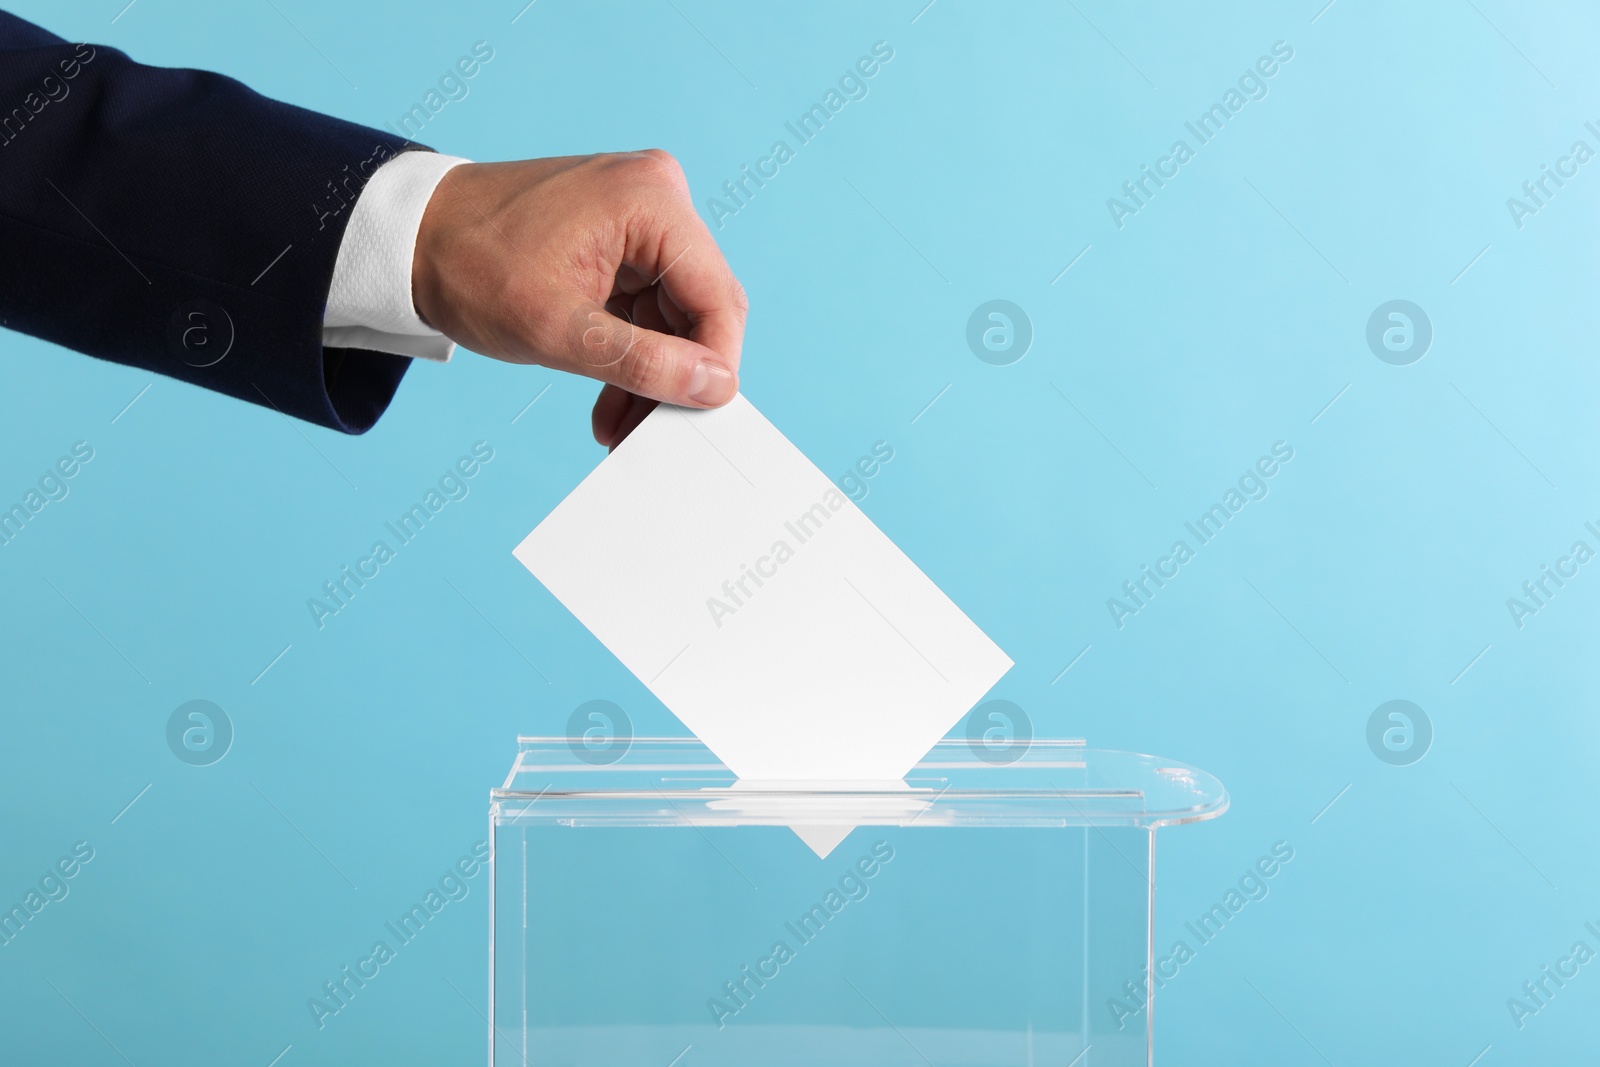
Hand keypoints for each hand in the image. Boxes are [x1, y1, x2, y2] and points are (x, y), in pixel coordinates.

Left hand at [411, 150, 747, 445]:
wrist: (410, 240)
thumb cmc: (470, 267)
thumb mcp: (559, 331)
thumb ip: (645, 362)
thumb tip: (715, 386)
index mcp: (650, 200)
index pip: (716, 295)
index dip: (716, 363)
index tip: (700, 415)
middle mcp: (655, 196)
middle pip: (700, 305)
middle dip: (678, 374)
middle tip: (654, 429)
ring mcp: (638, 215)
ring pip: (674, 314)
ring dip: (651, 372)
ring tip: (621, 424)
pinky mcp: (621, 238)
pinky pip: (646, 306)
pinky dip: (631, 352)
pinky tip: (612, 397)